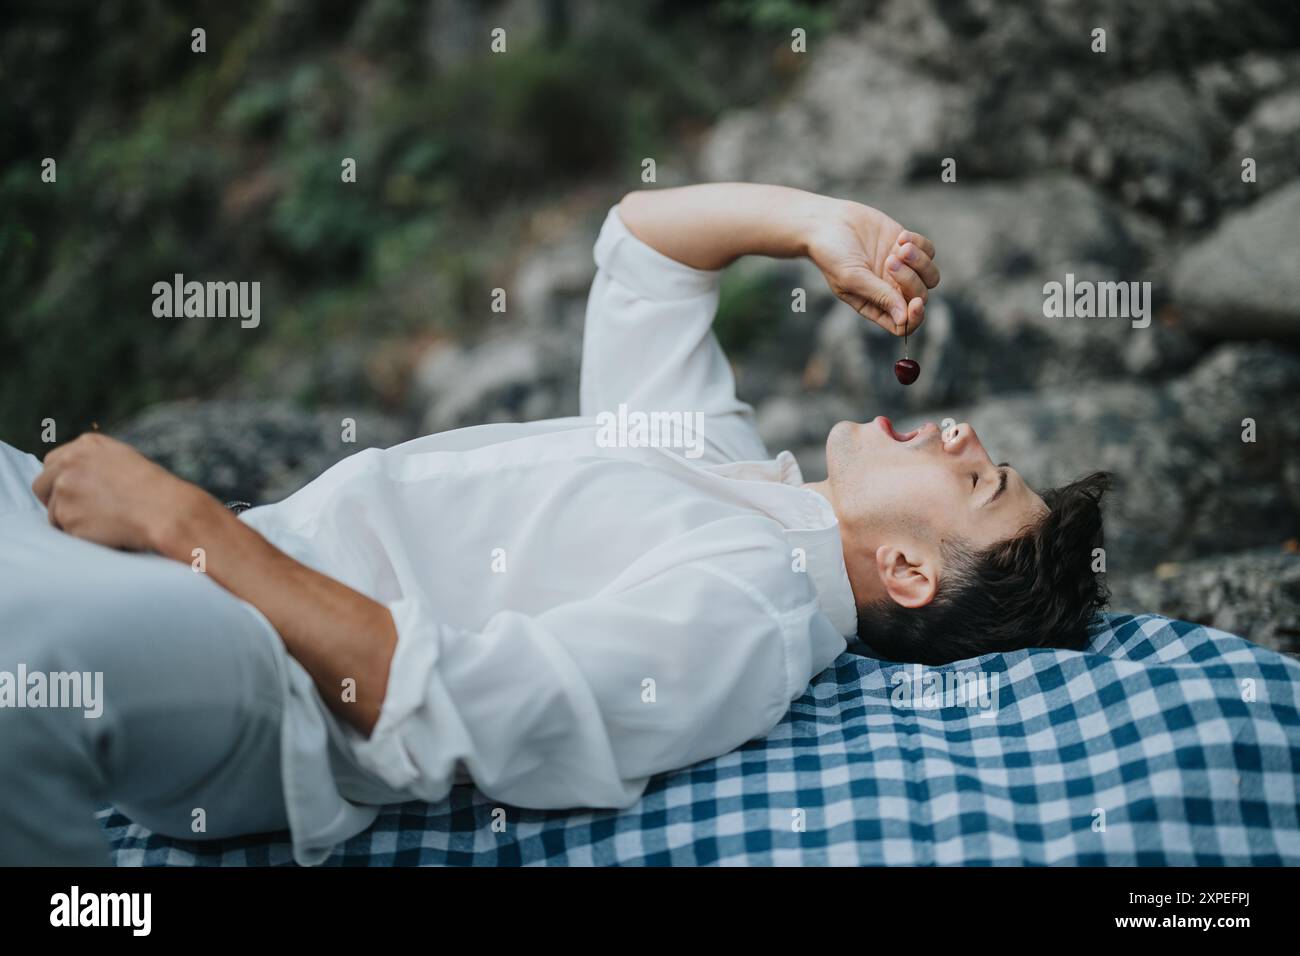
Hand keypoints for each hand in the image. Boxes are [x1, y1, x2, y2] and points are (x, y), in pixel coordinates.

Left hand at [31, 432, 203, 551]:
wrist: (165, 511)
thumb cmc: (154, 490)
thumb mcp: (124, 460)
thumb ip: (93, 464)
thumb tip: (74, 479)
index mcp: (85, 445)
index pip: (53, 463)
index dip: (61, 481)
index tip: (74, 494)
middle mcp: (69, 463)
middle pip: (41, 485)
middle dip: (54, 500)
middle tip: (77, 513)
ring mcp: (64, 489)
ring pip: (53, 511)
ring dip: (72, 520)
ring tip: (105, 522)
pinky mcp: (65, 514)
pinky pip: (65, 531)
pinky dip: (81, 535)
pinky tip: (105, 530)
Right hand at [805, 199, 938, 335]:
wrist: (827, 221)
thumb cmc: (832, 253)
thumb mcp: (852, 278)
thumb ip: (879, 296)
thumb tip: (903, 319)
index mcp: (875, 306)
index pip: (903, 325)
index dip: (915, 318)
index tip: (916, 302)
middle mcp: (890, 291)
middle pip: (919, 297)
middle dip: (910, 280)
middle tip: (890, 261)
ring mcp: (901, 269)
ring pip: (930, 276)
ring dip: (921, 262)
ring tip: (901, 246)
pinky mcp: (907, 247)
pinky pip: (929, 252)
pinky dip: (920, 244)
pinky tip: (900, 236)